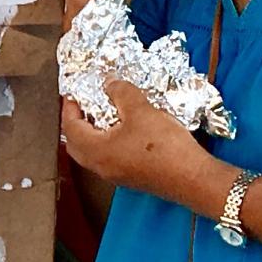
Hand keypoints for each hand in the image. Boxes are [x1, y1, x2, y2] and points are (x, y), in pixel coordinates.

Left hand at [60, 82, 230, 212]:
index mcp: (96, 151)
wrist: (192, 178)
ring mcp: (116, 175)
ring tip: (104, 115)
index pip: (70, 129)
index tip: (72, 95)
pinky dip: (108, 143)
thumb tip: (109, 83)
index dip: (69, 109)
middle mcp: (101, 167)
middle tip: (83, 106)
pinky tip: (125, 131)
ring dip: (93, 135)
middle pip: (77, 145)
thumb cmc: (164, 146)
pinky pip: (110, 159)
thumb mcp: (141, 110)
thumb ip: (121, 93)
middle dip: (76, 124)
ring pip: (93, 154)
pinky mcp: (132, 178)